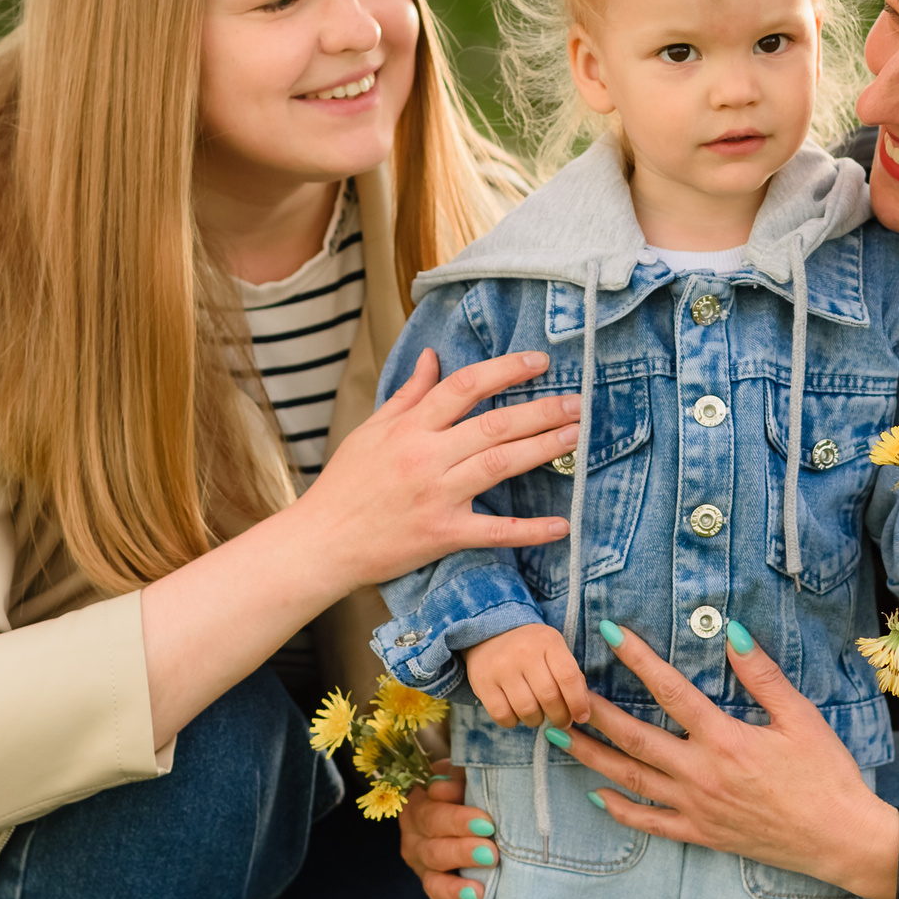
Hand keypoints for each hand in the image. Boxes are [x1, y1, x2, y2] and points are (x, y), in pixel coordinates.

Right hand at [298, 348, 579, 598]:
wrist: (321, 543)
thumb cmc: (345, 485)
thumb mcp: (371, 430)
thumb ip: (408, 394)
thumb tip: (431, 355)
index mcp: (409, 428)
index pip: (464, 387)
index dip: (505, 370)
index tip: (539, 362)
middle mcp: (426, 457)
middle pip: (493, 424)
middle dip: (540, 410)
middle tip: (577, 401)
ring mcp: (437, 496)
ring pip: (499, 465)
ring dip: (542, 448)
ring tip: (575, 436)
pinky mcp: (443, 535)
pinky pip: (494, 532)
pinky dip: (530, 530)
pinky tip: (563, 524)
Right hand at [400, 762, 492, 898]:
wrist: (461, 804)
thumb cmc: (463, 786)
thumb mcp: (458, 774)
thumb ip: (455, 776)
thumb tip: (447, 786)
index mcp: (418, 812)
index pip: (431, 817)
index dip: (457, 820)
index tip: (486, 822)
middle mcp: (416, 844)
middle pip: (434, 852)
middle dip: (462, 853)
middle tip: (490, 854)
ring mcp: (426, 872)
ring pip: (434, 884)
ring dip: (455, 890)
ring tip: (477, 893)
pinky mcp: (438, 895)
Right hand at [465, 624, 590, 729]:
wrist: (491, 632)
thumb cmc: (531, 647)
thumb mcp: (554, 649)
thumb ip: (569, 674)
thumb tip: (581, 707)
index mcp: (548, 642)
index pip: (568, 677)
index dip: (578, 702)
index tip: (582, 716)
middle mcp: (524, 653)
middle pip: (549, 697)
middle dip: (560, 717)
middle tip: (562, 721)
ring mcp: (501, 668)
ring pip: (527, 710)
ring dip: (537, 720)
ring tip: (538, 715)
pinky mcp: (482, 682)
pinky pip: (503, 715)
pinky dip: (514, 722)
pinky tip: (517, 713)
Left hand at [561, 623, 898, 898]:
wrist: (839, 837)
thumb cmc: (825, 775)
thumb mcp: (801, 717)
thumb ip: (762, 675)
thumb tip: (733, 632)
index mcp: (726, 739)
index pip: (670, 691)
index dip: (637, 658)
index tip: (610, 633)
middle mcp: (702, 773)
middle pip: (635, 737)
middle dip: (594, 711)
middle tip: (562, 690)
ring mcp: (697, 807)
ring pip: (631, 780)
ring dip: (592, 756)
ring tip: (557, 737)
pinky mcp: (702, 833)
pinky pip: (650, 824)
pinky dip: (620, 811)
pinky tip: (596, 796)